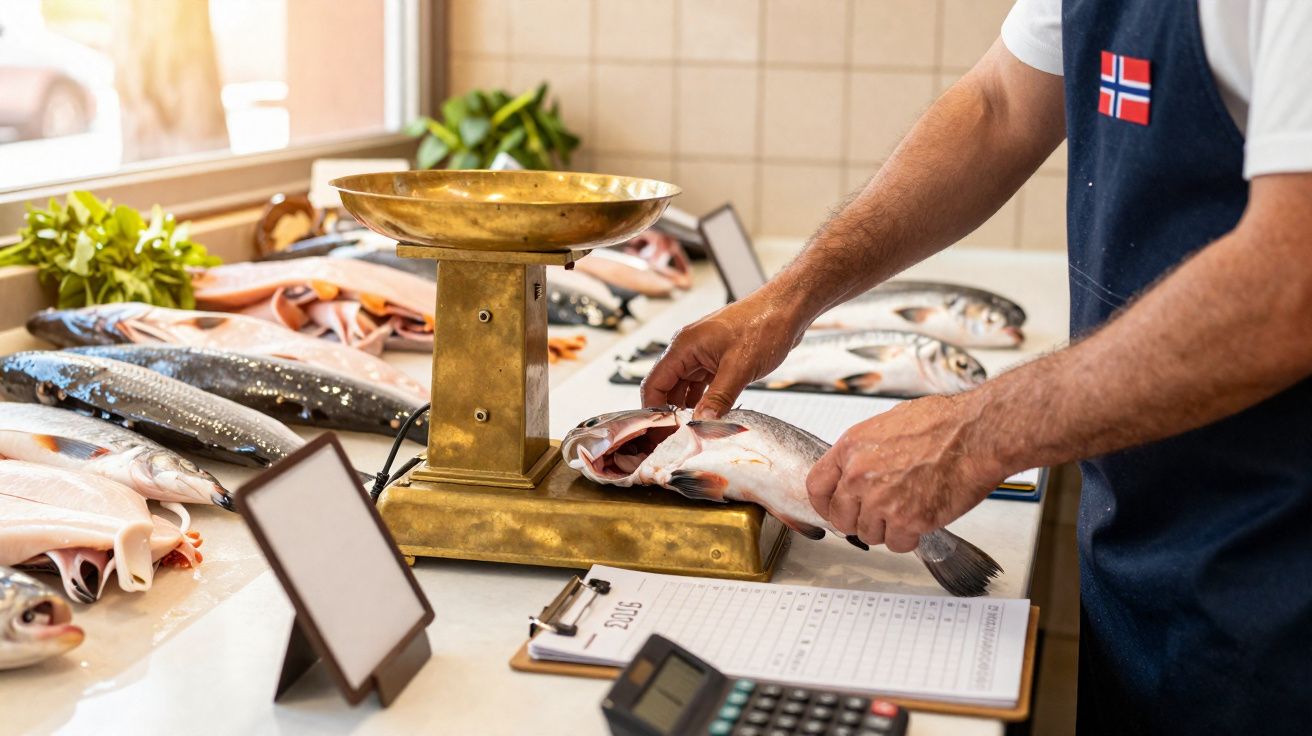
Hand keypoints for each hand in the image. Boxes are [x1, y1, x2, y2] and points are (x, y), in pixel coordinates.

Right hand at [641, 291, 805, 418]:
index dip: (654, 410)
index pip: (654, 383)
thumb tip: (701, 422)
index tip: (662, 433)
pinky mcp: (717, 359)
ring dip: (688, 408)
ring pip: (684, 387)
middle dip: (671, 413)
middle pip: (666, 387)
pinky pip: (702, 384)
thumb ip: (718, 397)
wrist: (787, 308)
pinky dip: (703, 400)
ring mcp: (703, 354)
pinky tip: (711, 414)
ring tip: (696, 430)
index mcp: (684, 346)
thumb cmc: (764, 324)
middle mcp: (689, 349)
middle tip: (680, 437)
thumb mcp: (740, 367)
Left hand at [805, 394, 1005, 551]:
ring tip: (906, 510)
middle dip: (857, 519)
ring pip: (868, 534)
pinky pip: (898, 544)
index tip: (833, 508)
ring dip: (885, 529)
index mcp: (851, 448)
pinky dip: (909, 538)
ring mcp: (882, 501)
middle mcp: (860, 476)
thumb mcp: (888, 424)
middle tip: (876, 514)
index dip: (825, 502)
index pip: (816, 486)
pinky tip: (920, 519)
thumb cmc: (943, 423)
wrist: (975, 434)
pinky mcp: (908, 521)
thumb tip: (857, 468)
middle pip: (840, 517)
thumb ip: (865, 451)